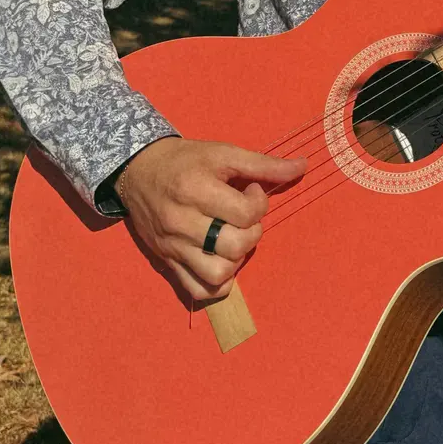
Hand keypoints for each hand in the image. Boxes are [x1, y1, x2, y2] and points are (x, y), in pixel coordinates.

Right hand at [115, 137, 306, 303]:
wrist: (139, 170)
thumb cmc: (186, 160)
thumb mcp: (223, 153)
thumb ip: (264, 164)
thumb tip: (303, 166)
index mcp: (196, 190)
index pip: (246, 214)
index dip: (259, 203)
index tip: (250, 191)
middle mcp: (181, 222)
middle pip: (235, 246)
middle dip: (253, 232)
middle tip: (244, 217)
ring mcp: (173, 247)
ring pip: (218, 274)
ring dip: (237, 260)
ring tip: (233, 239)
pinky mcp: (167, 262)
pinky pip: (198, 290)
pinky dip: (218, 283)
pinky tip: (222, 260)